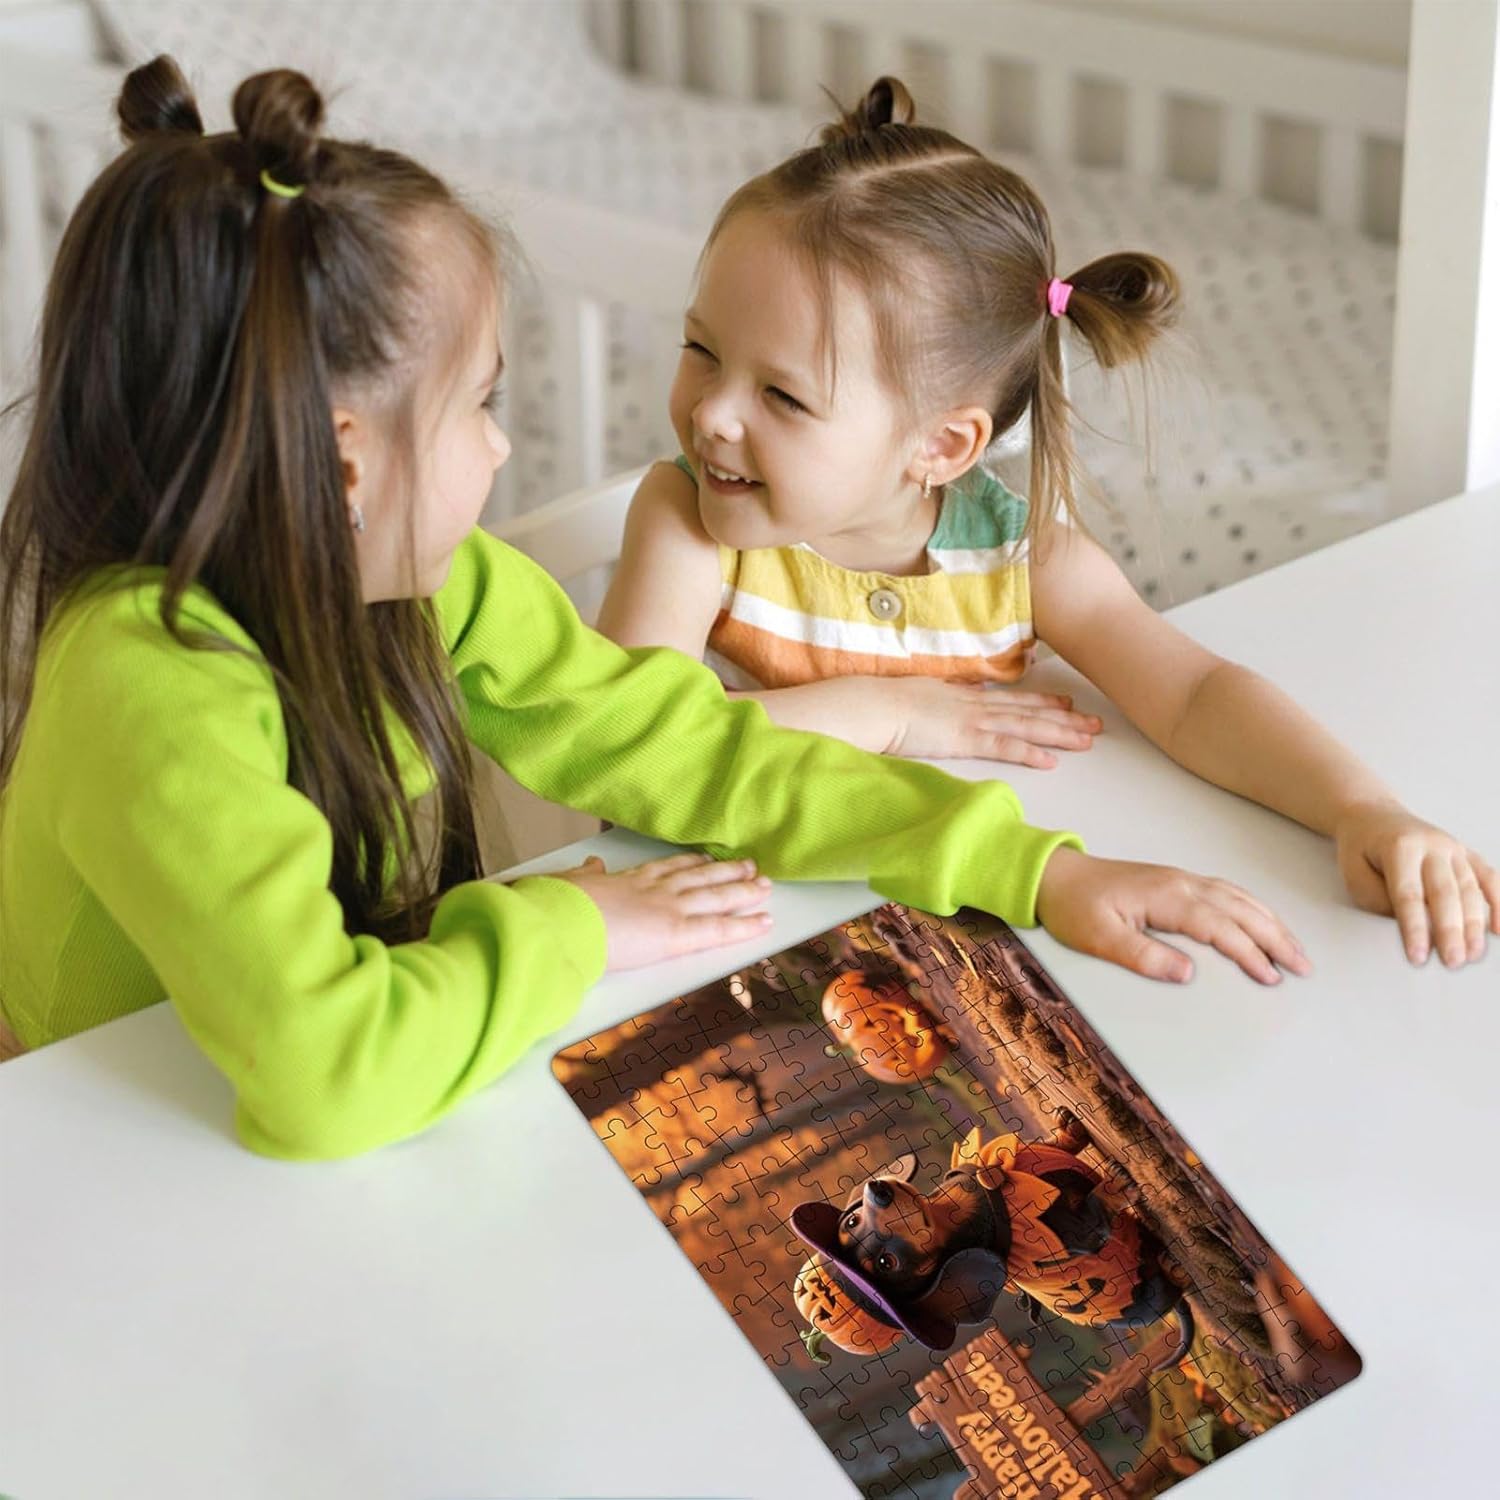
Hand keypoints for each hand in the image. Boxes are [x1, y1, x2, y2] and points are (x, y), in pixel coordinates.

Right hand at [553, 852, 771, 970]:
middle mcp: (655, 889)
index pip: (666, 868)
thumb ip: (584, 876)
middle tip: (749, 866)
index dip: (690, 863)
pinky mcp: (676, 934)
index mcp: (627, 880)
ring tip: (765, 884)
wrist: (560, 921)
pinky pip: (719, 929)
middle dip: (726, 871)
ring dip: (743, 890)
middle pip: (699, 877)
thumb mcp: (567, 883)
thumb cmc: (556, 907)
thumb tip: (590, 865)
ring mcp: (669, 908)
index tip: (706, 858)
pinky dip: (745, 926)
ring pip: (716, 896)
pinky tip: (765, 922)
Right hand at [887, 678, 1101, 765]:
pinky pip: (1002, 747)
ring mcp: (971, 721)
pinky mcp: (962, 740)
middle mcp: (975, 705)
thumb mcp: (919, 694)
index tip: (1068, 702)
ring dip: (1059, 733)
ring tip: (1087, 740)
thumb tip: (947, 695)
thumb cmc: (885, 703)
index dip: (1043, 700)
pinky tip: (1050, 761)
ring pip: (1025, 726)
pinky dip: (1028, 753)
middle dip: (1065, 718)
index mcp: (965, 696)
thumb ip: (940, 696)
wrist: (871, 705)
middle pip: (1029, 711)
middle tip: (1096, 724)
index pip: (1012, 699)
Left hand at [1034, 846, 1310, 984]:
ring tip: (1294, 948)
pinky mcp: (1175, 882)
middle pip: (1241, 910)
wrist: (1054, 875)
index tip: (1271, 978)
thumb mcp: (1099, 938)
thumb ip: (1142, 955)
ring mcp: (1180, 879)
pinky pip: (1226, 891)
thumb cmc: (1074, 905)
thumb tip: (1186, 973)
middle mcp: (1181, 883)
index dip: (1249, 953)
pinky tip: (1260, 919)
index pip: (1220, 927)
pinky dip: (1251, 907)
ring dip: (1269, 922)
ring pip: (1239, 898)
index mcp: (1167, 897)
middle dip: (1275, 938)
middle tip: (1303, 967)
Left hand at [1333, 798, 1497, 965]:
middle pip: (1444, 893)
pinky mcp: (1466, 853)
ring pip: (1469, 888)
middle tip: (1452, 961)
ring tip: (1471, 954)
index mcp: (1399, 847)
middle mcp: (1431, 844)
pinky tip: (1499, 928)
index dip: (1414, 929)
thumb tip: (1415, 924)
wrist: (1373, 815)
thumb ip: (1379, 899)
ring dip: (1473, 924)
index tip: (1418, 956)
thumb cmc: (1361, 848)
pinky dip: (1499, 902)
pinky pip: (1488, 877)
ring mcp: (1452, 847)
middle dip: (1450, 931)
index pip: (1409, 895)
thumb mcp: (1354, 872)